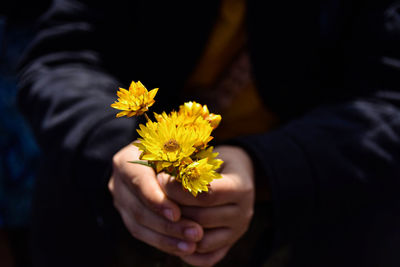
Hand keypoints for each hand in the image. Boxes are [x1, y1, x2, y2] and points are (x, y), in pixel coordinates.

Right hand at [108, 143, 203, 255]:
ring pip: (139, 226)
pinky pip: (144, 234)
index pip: (138, 181)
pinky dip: (164, 242)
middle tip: (195, 233)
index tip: (177, 213)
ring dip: (167, 239)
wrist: (156, 158)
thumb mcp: (178, 145)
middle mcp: (119, 183)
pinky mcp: (128, 217)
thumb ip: (184, 155)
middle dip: (168, 225)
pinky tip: (184, 248)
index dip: (156, 200)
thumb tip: (200, 167)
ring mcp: (121, 202)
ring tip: (192, 245)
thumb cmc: (172, 148)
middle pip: (139, 209)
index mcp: (127, 160)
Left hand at [158, 145, 254, 265]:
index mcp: (240, 188)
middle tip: (155, 196)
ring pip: (201, 241)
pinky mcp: (229, 245)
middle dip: (173, 208)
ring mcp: (236, 232)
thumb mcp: (208, 156)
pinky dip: (188, 253)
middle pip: (201, 219)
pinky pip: (207, 258)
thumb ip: (190, 166)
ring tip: (162, 214)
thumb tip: (160, 175)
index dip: (178, 189)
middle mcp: (243, 213)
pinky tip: (174, 236)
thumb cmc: (216, 161)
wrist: (238, 174)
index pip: (205, 195)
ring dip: (177, 229)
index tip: (160, 179)